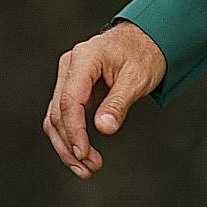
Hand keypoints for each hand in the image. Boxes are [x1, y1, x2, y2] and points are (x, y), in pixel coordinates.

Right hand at [43, 21, 166, 179]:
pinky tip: (82, 154)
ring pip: (56, 117)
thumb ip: (119, 102)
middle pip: (58, 112)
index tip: (82, 154)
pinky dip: (72, 135)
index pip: (70, 101)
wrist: (150, 37)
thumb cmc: (146, 53)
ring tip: (86, 169)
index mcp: (84, 59)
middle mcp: (70, 66)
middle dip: (70, 144)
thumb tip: (103, 129)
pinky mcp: (74, 86)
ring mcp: (69, 75)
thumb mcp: (138, 77)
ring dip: (67, 145)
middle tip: (88, 168)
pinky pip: (66, 114)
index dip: (74, 131)